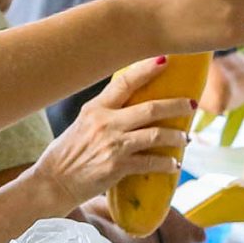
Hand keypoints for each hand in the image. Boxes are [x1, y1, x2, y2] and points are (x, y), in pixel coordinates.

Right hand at [30, 62, 192, 213]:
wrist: (53, 183)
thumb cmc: (68, 154)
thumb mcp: (83, 124)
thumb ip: (105, 114)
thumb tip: (132, 107)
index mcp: (95, 108)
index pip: (125, 82)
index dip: (147, 69)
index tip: (165, 60)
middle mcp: (105, 123)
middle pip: (150, 108)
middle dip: (176, 105)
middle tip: (190, 104)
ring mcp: (113, 145)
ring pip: (156, 135)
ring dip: (176, 136)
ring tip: (185, 138)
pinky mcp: (118, 167)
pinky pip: (151, 163)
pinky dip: (166, 164)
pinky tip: (173, 165)